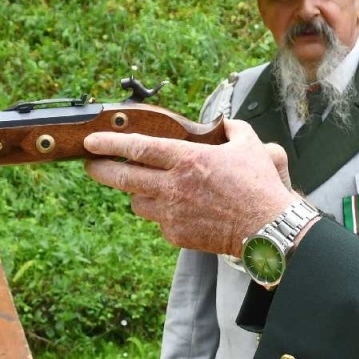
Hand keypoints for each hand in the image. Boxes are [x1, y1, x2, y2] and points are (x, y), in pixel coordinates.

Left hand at [85, 119, 296, 255]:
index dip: (110, 143)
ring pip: (136, 202)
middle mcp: (173, 186)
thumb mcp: (249, 145)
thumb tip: (224, 123)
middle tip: (91, 164)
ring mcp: (172, 213)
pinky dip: (162, 214)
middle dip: (100, 169)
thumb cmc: (259, 186)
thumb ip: (232, 129)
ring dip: (136, 193)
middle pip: (122, 177)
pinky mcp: (176, 235)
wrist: (267, 229)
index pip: (137, 148)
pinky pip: (158, 222)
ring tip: (143, 187)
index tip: (92, 141)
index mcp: (187, 159)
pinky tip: (176, 209)